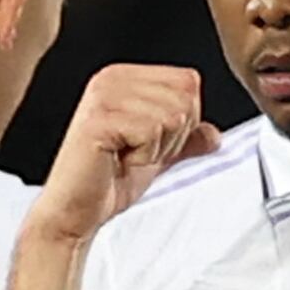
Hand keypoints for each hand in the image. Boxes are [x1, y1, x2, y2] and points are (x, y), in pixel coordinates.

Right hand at [24, 63, 218, 249]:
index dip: (183, 121)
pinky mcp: (99, 120)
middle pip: (185, 97)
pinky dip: (143, 157)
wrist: (75, 212)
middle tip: (136, 153)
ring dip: (157, 149)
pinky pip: (152, 132)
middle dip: (172, 137)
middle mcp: (112, 79)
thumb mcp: (157, 155)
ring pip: (172, 115)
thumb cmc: (107, 181)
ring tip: (127, 157)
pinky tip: (118, 162)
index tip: (148, 142)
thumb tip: (213, 136)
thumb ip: (186, 140)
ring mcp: (104, 97)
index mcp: (125, 77)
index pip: (188, 81)